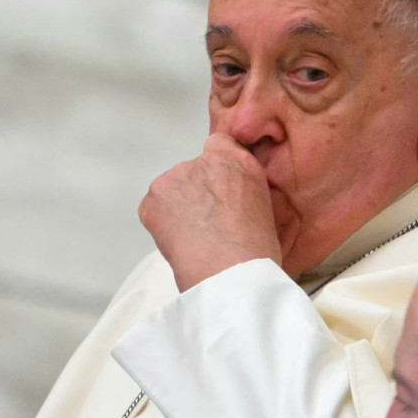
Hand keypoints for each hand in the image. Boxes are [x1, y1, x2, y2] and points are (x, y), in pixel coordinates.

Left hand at [139, 133, 282, 291]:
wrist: (231, 271)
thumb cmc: (254, 252)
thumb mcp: (264, 209)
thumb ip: (242, 191)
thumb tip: (227, 202)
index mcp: (238, 162)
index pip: (218, 145)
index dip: (215, 172)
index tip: (216, 192)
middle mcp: (205, 161)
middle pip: (192, 173)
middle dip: (194, 196)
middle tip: (205, 227)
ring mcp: (177, 176)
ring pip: (171, 191)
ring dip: (177, 210)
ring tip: (194, 239)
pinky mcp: (154, 196)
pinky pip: (153, 209)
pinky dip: (160, 225)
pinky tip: (179, 243)